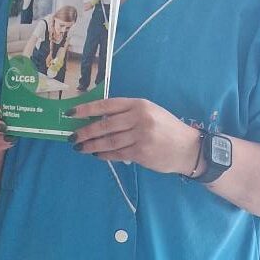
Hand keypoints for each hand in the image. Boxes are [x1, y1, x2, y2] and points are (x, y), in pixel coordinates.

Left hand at [69, 98, 200, 173]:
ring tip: (80, 147)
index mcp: (139, 104)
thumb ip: (127, 113)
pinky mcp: (141, 153)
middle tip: (72, 137)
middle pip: (104, 125)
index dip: (86, 109)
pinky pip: (116, 154)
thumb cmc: (166, 128)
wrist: (188, 148)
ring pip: (108, 141)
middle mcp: (139, 118)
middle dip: (85, 132)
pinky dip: (104, 155)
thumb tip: (98, 118)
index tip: (71, 113)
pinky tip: (96, 154)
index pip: (107, 105)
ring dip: (91, 145)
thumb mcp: (149, 112)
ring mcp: (141, 136)